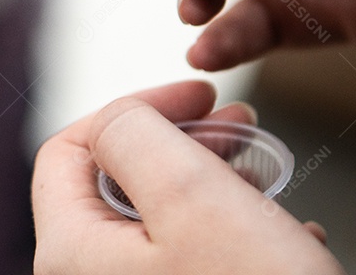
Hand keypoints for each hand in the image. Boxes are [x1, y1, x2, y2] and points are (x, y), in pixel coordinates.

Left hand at [32, 81, 343, 274]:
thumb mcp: (192, 196)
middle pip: (118, 183)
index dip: (135, 107)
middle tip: (242, 126)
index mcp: (74, 257)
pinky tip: (288, 238)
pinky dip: (238, 234)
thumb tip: (115, 119)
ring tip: (269, 180)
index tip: (202, 97)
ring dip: (217, 184)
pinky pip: (198, 261)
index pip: (67, 151)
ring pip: (163, 221)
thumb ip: (134, 134)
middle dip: (185, 142)